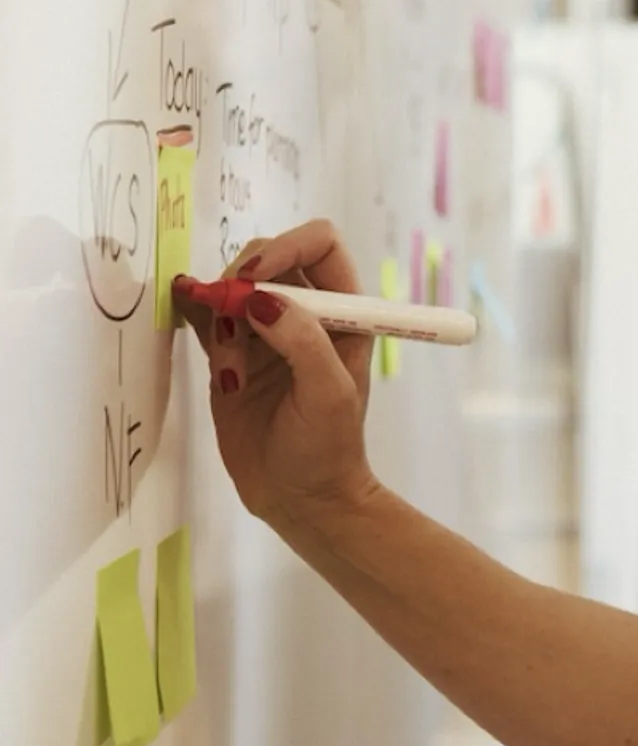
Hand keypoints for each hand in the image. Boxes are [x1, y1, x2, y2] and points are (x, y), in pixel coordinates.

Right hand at [174, 219, 377, 531]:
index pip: (319, 245)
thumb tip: (260, 298)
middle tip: (230, 322)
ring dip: (220, 309)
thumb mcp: (328, 395)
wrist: (300, 500)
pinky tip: (185, 311)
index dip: (286, 247)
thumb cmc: (328, 449)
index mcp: (344, 312)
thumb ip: (302, 340)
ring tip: (228, 365)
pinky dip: (193, 310)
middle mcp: (306, 313)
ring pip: (234, 287)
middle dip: (243, 279)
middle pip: (269, 258)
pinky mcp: (231, 356)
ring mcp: (266, 333)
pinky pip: (208, 317)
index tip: (254, 278)